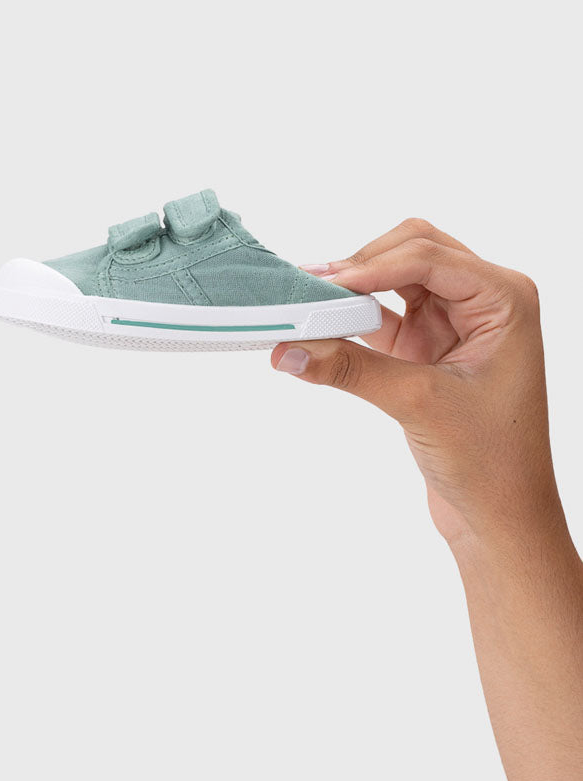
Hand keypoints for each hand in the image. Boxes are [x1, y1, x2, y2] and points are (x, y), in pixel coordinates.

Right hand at [272, 219, 562, 545]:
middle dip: (361, 265)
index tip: (320, 286)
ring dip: (354, 289)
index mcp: (504, 299)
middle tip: (310, 289)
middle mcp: (482, 301)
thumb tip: (291, 349)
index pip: (429, 257)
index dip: (371, 265)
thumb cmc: (492, 462)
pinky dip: (352, 321)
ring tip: (309, 305)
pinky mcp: (425, 349)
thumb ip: (352, 369)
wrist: (500, 514)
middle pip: (412, 251)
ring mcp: (452, 324)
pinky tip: (320, 330)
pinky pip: (382, 317)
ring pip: (394, 279)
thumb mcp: (419, 404)